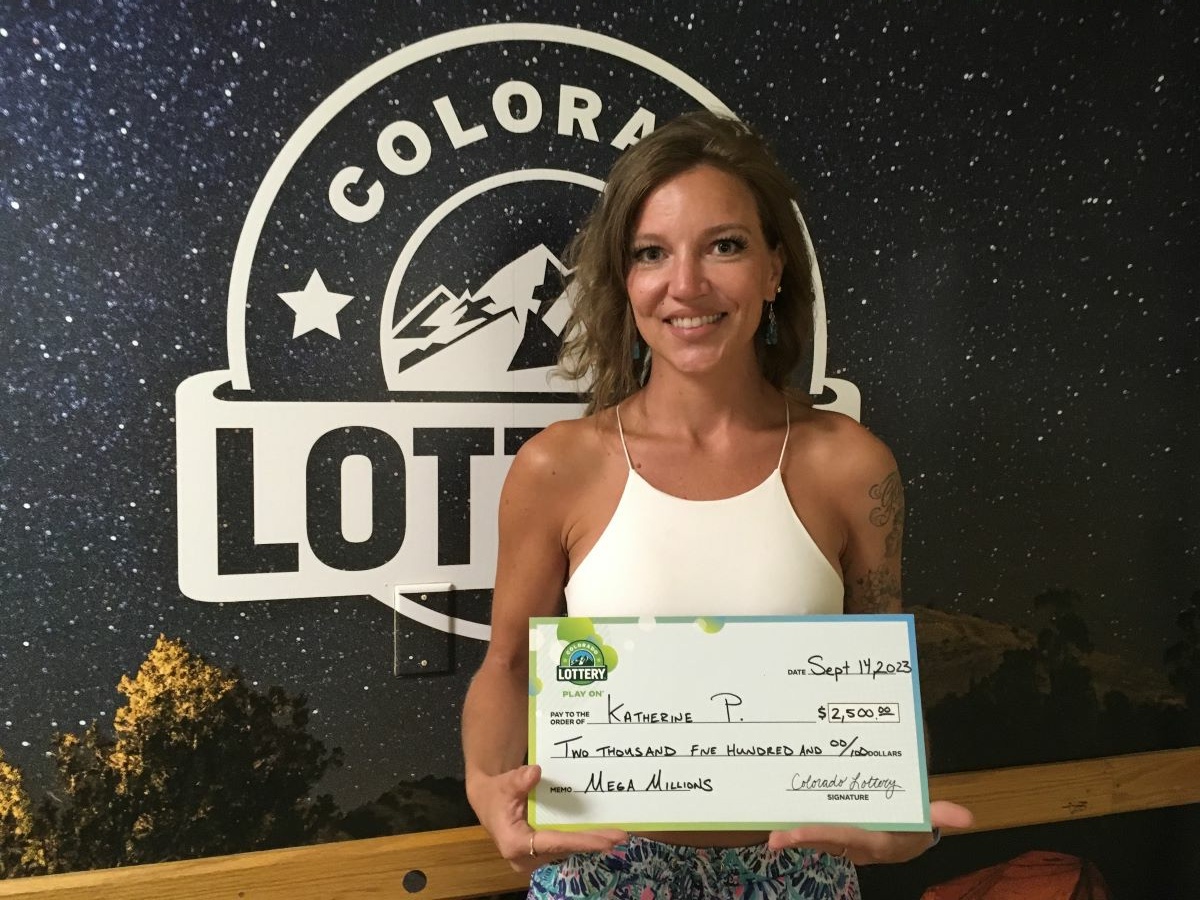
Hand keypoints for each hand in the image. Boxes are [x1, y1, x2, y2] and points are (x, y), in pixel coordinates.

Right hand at [471, 764, 627, 872]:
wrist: (488, 802)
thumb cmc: (496, 793)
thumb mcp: (505, 784)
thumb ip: (519, 780)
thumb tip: (536, 772)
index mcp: (515, 844)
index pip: (554, 843)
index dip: (581, 841)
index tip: (605, 840)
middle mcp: (527, 857)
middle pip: (566, 849)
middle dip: (593, 842)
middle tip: (621, 836)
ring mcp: (536, 856)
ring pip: (568, 849)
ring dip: (591, 841)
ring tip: (618, 834)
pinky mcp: (543, 851)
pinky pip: (566, 845)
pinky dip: (584, 838)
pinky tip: (603, 832)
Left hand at [766, 800, 973, 864]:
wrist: (908, 842)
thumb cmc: (913, 824)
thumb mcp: (926, 819)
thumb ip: (940, 814)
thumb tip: (967, 817)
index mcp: (875, 841)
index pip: (845, 838)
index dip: (821, 834)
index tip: (795, 832)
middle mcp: (855, 845)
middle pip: (824, 842)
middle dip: (798, 840)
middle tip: (773, 839)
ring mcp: (844, 842)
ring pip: (816, 840)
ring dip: (793, 837)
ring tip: (770, 834)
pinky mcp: (836, 836)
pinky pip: (816, 834)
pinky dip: (799, 829)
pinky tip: (778, 821)